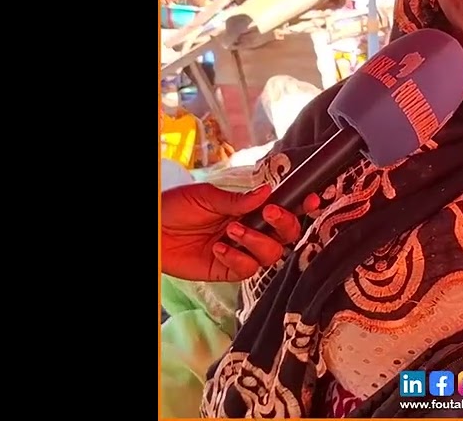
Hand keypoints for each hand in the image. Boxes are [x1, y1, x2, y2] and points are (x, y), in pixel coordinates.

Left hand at [161, 183, 318, 281]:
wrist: (151, 230)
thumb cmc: (175, 207)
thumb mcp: (207, 197)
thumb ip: (239, 200)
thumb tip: (268, 192)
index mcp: (249, 209)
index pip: (282, 208)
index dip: (301, 206)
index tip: (312, 199)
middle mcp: (250, 230)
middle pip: (286, 235)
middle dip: (284, 224)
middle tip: (270, 213)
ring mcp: (240, 251)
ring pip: (271, 254)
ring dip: (256, 241)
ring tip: (231, 231)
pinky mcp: (226, 270)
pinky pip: (246, 269)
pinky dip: (237, 258)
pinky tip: (218, 247)